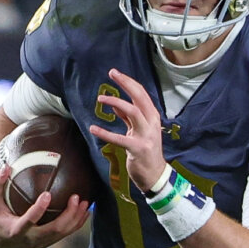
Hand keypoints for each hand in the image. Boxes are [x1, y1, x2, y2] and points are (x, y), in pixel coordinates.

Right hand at [0, 164, 90, 247]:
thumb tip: (7, 167)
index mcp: (15, 230)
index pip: (28, 221)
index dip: (38, 209)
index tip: (47, 194)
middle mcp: (30, 239)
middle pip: (53, 230)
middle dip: (67, 215)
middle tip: (76, 197)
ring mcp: (41, 243)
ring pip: (62, 233)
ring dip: (76, 218)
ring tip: (85, 202)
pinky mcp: (48, 242)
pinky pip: (65, 234)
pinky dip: (76, 223)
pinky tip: (85, 211)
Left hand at [89, 68, 165, 191]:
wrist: (155, 174)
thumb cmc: (146, 152)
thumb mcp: (138, 131)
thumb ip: (129, 118)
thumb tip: (116, 105)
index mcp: (152, 117)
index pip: (141, 94)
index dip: (128, 82)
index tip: (116, 73)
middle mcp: (151, 123)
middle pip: (139, 97)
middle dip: (126, 83)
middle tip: (112, 73)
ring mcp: (145, 135)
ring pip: (133, 112)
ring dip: (116, 102)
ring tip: (101, 99)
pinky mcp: (137, 148)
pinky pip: (119, 138)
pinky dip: (105, 133)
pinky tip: (93, 128)